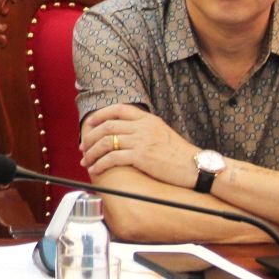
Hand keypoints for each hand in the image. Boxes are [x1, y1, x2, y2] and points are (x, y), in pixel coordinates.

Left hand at [79, 104, 200, 188]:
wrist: (196, 166)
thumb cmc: (179, 154)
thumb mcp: (162, 132)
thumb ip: (144, 129)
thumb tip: (124, 133)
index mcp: (148, 118)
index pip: (118, 109)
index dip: (100, 115)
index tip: (89, 124)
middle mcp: (142, 126)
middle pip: (107, 126)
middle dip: (90, 137)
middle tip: (83, 148)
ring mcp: (141, 140)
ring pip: (106, 142)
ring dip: (92, 152)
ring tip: (86, 162)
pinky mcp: (141, 156)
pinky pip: (113, 158)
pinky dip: (100, 164)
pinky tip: (96, 169)